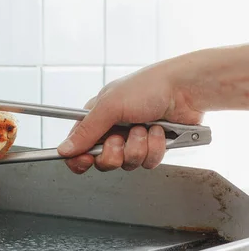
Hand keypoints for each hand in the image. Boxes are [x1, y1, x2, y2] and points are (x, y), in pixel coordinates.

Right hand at [57, 63, 203, 173]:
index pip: (77, 147)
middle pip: (101, 161)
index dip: (79, 158)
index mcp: (96, 118)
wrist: (187, 89)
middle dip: (113, 153)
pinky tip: (159, 132)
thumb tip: (63, 149)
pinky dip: (154, 148)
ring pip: (126, 164)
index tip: (86, 160)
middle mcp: (112, 130)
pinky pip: (147, 163)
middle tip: (120, 139)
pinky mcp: (152, 147)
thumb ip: (85, 131)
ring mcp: (132, 140)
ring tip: (145, 128)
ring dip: (137, 147)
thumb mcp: (110, 106)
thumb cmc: (149, 87)